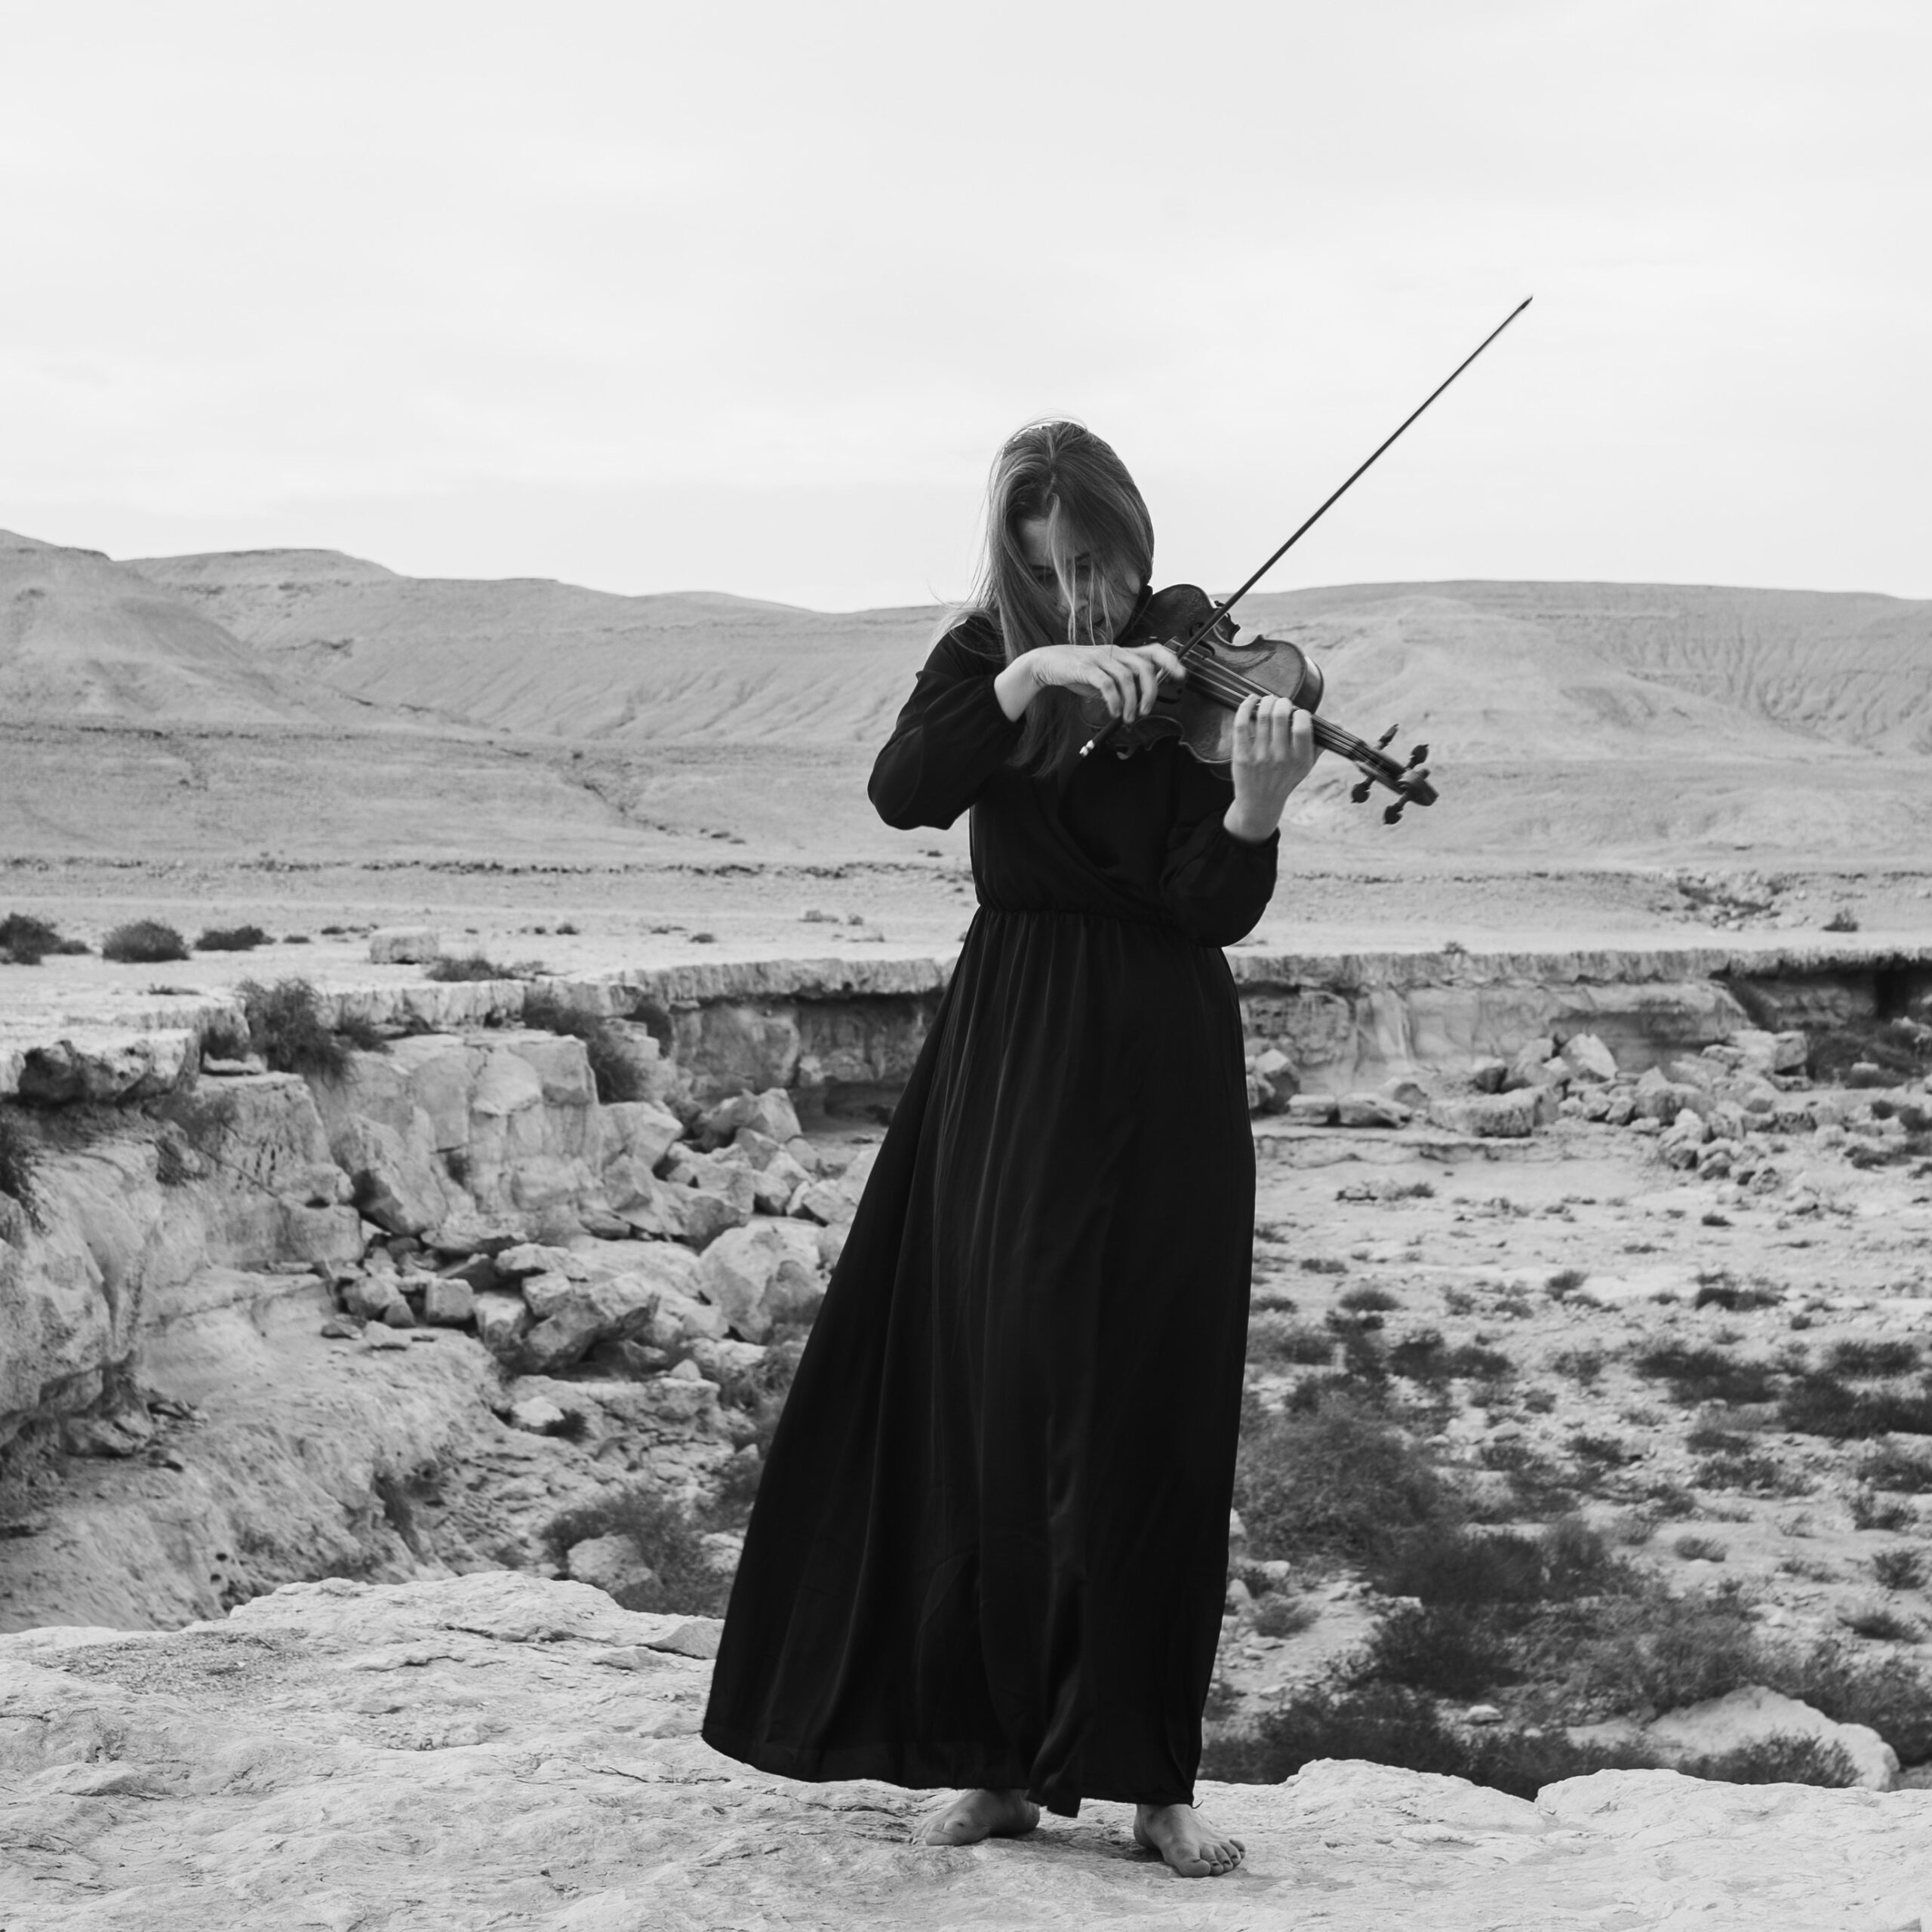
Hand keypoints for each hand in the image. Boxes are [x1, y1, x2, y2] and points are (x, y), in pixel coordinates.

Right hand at [993, 641, 1185, 724]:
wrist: (1048, 663)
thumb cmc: (1080, 671)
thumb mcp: (1107, 675)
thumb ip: (1126, 682)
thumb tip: (1145, 699)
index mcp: (1124, 653)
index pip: (1155, 650)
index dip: (1171, 662)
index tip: (1181, 677)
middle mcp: (1116, 652)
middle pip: (1144, 666)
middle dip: (1151, 691)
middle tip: (1146, 711)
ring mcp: (1101, 658)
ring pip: (1126, 677)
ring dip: (1131, 702)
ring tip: (1127, 718)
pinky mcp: (1086, 668)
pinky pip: (1107, 685)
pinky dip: (1114, 701)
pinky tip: (1113, 712)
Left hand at [1224, 695, 1317, 842]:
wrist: (1260, 802)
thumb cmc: (1286, 778)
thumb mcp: (1306, 765)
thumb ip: (1319, 744)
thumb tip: (1339, 725)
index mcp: (1300, 759)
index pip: (1302, 727)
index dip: (1300, 713)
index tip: (1297, 712)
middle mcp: (1280, 757)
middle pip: (1280, 716)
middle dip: (1282, 702)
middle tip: (1281, 702)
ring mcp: (1260, 756)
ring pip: (1262, 717)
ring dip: (1265, 702)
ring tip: (1267, 700)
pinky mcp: (1242, 756)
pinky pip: (1241, 725)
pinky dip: (1245, 708)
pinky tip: (1250, 700)